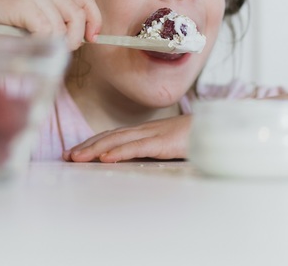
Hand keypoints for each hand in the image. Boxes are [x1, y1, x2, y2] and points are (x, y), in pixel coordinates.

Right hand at [0, 0, 101, 50]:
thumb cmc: (1, 26)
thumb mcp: (35, 23)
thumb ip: (57, 25)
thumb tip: (82, 40)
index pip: (86, 1)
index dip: (94, 20)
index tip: (92, 38)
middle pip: (78, 17)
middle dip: (73, 39)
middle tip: (59, 49)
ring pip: (63, 27)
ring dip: (55, 43)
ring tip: (37, 45)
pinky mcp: (25, 4)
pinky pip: (47, 31)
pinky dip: (41, 42)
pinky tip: (28, 42)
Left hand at [63, 115, 190, 161]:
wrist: (220, 127)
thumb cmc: (200, 136)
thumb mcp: (174, 144)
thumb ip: (158, 149)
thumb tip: (144, 159)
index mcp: (149, 131)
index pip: (116, 135)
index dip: (95, 141)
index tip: (77, 150)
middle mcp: (147, 129)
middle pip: (111, 135)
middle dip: (87, 145)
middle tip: (67, 155)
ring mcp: (154, 134)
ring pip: (118, 140)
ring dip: (95, 148)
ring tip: (77, 157)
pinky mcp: (163, 142)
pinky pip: (137, 147)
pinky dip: (119, 152)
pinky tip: (105, 158)